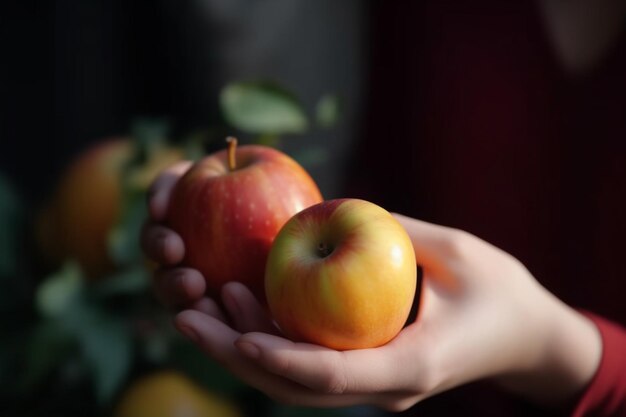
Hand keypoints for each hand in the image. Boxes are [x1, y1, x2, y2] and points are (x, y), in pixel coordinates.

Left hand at [141, 163, 601, 410]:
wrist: (521, 333)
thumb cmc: (498, 290)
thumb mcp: (455, 249)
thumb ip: (392, 231)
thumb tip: (328, 208)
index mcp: (412, 366)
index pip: (336, 374)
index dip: (284, 357)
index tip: (238, 333)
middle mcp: (385, 388)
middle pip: (298, 387)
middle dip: (237, 357)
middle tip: (185, 317)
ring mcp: (373, 385)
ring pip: (294, 382)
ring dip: (241, 350)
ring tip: (193, 312)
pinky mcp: (365, 370)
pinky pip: (307, 362)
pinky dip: (267, 340)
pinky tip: (232, 308)